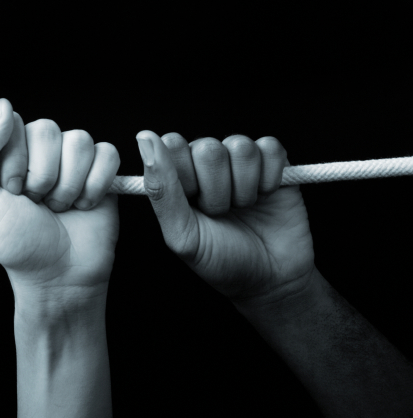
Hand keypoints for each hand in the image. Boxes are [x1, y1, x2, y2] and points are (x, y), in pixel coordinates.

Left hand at [0, 99, 120, 310]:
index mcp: (8, 153)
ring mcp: (73, 160)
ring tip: (59, 206)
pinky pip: (107, 153)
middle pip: (47, 129)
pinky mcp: (103, 170)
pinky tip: (84, 204)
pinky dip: (95, 184)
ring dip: (68, 184)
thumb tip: (4, 105)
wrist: (57, 276)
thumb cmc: (16, 243)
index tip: (12, 193)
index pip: (13, 125)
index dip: (14, 162)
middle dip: (42, 175)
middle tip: (37, 203)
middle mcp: (40, 151)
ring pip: (79, 140)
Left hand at [135, 130, 314, 304]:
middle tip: (220, 213)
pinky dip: (270, 178)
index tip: (192, 204)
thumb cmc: (220, 259)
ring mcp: (239, 159)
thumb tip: (145, 138)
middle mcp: (206, 162)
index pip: (172, 145)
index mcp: (178, 175)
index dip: (184, 176)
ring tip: (242, 208)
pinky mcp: (273, 159)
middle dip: (216, 190)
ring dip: (244, 187)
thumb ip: (161, 189)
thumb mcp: (182, 234)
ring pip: (241, 147)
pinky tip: (265, 196)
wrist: (269, 279)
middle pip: (208, 148)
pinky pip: (270, 148)